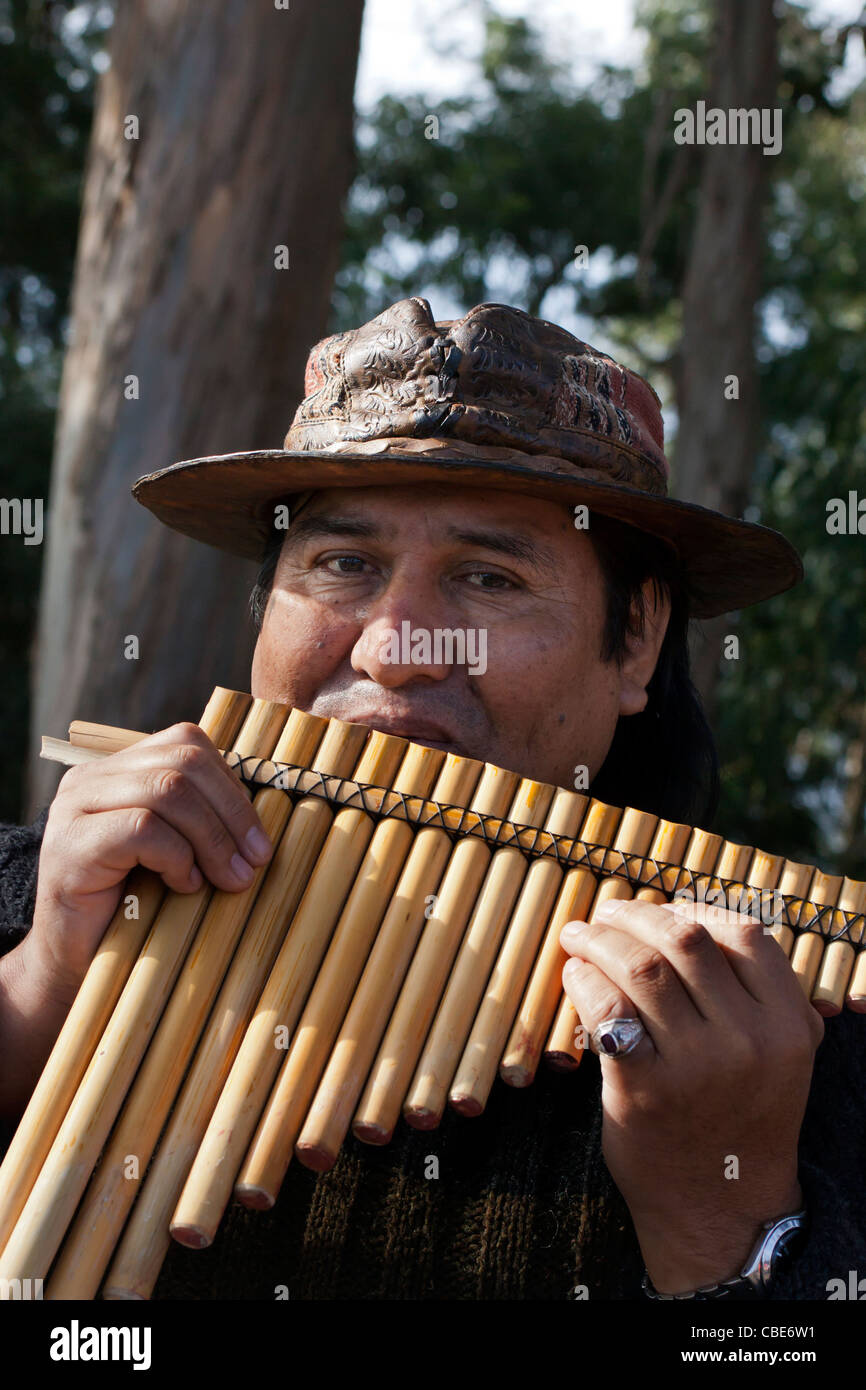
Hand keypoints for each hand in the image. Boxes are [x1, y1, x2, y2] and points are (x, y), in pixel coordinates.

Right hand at [27, 721, 272, 995]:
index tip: (258, 841)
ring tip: (227, 879)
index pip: (187, 744)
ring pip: (167, 790)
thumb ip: (201, 821)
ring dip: (212, 838)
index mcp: (118, 769)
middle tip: (254, 862)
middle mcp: (91, 778)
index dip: (231, 787)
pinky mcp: (70, 844)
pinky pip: (142, 828)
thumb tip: (262, 821)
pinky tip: (184, 886)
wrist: (71, 962)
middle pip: (182, 763)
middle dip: (231, 814)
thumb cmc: (133, 909)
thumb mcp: (174, 853)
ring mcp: (74, 807)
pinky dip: (177, 857)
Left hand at [560, 897, 823, 1294]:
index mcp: (787, 1025)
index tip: (663, 910)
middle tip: (606, 913)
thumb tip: (691, 916)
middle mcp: (748, 1042)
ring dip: (601, 939)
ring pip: (642, 967)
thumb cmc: (740, 1116)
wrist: (719, 1207)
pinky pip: (608, 1009)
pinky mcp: (645, 1092)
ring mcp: (697, 1067)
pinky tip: (575, 975)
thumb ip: (757, 992)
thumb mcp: (778, 1053)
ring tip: (579, 935)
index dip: (695, 909)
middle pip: (685, 940)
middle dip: (636, 915)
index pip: (745, 935)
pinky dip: (584, 980)